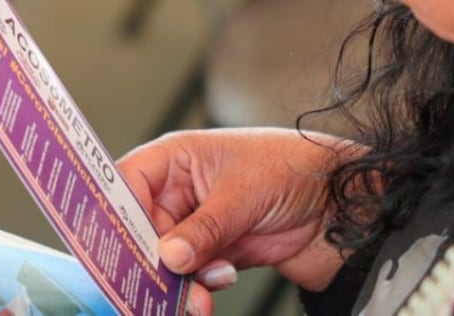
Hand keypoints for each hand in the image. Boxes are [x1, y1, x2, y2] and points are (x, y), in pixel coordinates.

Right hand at [117, 128, 355, 314]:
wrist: (341, 202)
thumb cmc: (294, 167)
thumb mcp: (242, 194)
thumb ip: (202, 227)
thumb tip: (167, 255)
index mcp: (177, 158)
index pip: (125, 185)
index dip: (112, 215)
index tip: (112, 249)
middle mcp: (181, 191)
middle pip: (139, 231)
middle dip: (147, 262)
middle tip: (153, 287)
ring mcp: (197, 223)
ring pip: (163, 261)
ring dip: (174, 283)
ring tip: (196, 295)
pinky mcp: (216, 252)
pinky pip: (189, 277)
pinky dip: (196, 289)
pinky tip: (216, 285)